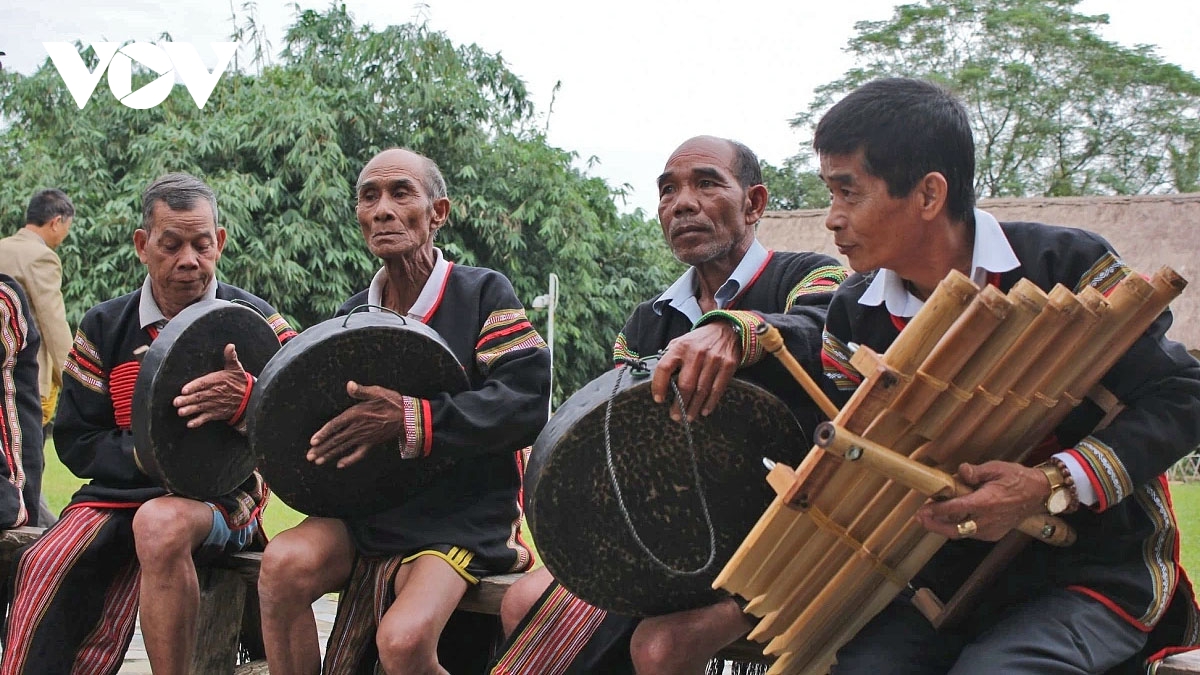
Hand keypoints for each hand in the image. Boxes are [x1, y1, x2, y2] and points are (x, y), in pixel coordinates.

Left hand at [174, 344, 248, 427]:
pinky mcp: (216, 413)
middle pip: (199, 396)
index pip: (204, 383)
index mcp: (218, 381)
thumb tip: (230, 346)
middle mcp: (215, 393)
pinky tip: (190, 424)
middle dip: (187, 399)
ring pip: (200, 407)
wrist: (250, 399)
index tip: (184, 389)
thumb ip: (231, 357)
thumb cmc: (240, 382)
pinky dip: (198, 422)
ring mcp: (215, 404)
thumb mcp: (236, 368)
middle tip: (176, 401)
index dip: (194, 386)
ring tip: (181, 412)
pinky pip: (206, 418)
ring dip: (190, 410)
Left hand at [307, 381, 404, 468]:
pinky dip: (349, 460)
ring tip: (317, 461)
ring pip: (344, 448)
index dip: (323, 433)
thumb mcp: (377, 392)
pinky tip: (340, 465)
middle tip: (309, 456)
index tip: (312, 441)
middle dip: (322, 448)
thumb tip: (349, 384)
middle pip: (336, 440)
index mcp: (356, 414)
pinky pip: (359, 454)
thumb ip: (361, 391)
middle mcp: (358, 428)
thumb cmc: (392, 402)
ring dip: (330, 455)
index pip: (335, 425)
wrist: (408, 417)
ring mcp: (364, 438)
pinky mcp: (371, 444)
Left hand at [651, 322, 740, 421]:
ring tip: (688, 417)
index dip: (659, 385)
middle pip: (685, 384)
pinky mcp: (728, 365)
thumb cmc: (699, 341)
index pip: (664, 368)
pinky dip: (710, 402)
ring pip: (701, 390)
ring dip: (694, 407)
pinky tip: (704, 411)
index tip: (658, 399)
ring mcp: (713, 359)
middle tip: (675, 416)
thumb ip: (670, 357)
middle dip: (679, 404)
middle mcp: (696, 353)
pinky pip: (717, 389)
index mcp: (680, 347)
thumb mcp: (681, 342)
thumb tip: (658, 379)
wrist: (726, 329)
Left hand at [915, 461, 1051, 540]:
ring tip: (930, 518)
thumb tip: (961, 471)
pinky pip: (971, 534)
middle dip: (934, 526)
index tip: (922, 510)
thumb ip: (976, 472)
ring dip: (944, 527)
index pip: (956, 509)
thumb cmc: (1017, 478)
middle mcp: (988, 520)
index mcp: (987, 502)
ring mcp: (992, 530)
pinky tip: (949, 520)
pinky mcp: (994, 534)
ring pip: (962, 533)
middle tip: (920, 518)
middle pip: (955, 529)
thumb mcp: (996, 468)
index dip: (937, 511)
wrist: (1038, 494)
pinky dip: (958, 528)